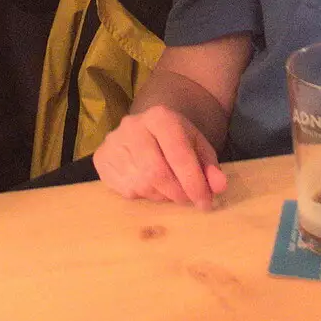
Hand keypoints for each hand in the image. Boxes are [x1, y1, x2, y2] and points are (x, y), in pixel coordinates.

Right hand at [93, 105, 228, 208]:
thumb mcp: (198, 147)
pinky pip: (125, 190)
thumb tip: (218, 186)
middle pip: (156, 172)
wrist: (148, 126)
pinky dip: (143, 196)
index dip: (194, 183)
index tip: (206, 203)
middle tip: (187, 199)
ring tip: (169, 189)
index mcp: (160, 117)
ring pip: (140, 184)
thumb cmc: (176, 140)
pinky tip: (150, 186)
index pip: (178, 155)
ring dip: (161, 196)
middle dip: (176, 193)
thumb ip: (210, 167)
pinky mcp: (102, 159)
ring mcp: (113, 143)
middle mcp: (132, 126)